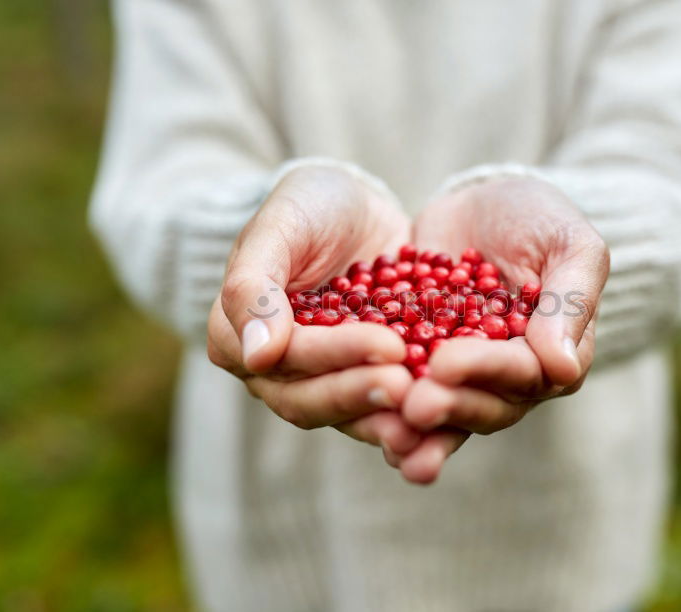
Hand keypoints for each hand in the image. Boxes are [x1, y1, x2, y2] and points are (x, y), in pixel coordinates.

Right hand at [207, 165, 421, 456]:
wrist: (357, 206)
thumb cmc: (308, 206)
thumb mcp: (279, 225)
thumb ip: (253, 284)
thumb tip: (257, 355)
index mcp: (236, 337)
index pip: (283, 359)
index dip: (333, 357)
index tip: (385, 347)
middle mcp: (273, 372)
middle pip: (310, 400)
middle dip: (361, 393)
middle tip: (409, 384)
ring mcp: (320, 382)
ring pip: (346, 414)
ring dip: (384, 418)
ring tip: (425, 408)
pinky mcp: (362, 383)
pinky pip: (381, 410)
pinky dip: (409, 417)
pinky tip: (444, 414)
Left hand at [398, 177, 609, 479]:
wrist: (481, 206)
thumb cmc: (539, 220)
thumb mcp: (570, 244)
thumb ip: (570, 300)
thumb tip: (563, 369)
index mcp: (555, 357)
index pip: (525, 373)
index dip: (486, 370)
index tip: (447, 364)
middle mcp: (510, 380)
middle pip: (484, 405)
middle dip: (449, 406)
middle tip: (414, 406)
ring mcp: (463, 378)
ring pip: (446, 411)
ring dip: (419, 428)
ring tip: (390, 436)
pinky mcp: (421, 367)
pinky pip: (407, 392)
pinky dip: (387, 410)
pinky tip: (361, 419)